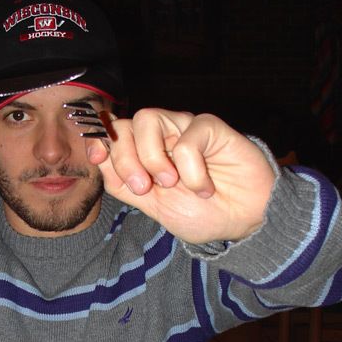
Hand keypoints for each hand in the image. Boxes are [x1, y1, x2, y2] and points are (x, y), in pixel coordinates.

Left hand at [86, 109, 275, 242]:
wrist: (245, 222)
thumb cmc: (203, 213)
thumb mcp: (154, 207)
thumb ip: (125, 184)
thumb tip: (99, 159)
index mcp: (146, 153)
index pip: (113, 133)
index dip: (99, 139)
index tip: (97, 157)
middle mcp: (163, 136)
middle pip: (125, 125)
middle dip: (125, 159)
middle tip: (144, 188)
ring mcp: (184, 129)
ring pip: (148, 119)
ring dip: (152, 157)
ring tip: (171, 184)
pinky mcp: (210, 128)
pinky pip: (186, 138)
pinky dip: (191, 169)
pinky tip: (204, 187)